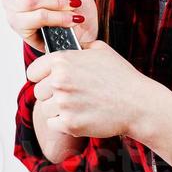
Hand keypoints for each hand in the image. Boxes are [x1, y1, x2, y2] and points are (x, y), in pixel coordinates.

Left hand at [26, 39, 163, 140]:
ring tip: (80, 106)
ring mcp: (64, 104)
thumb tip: (68, 46)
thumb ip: (78, 48)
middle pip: (38, 92)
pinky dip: (65, 124)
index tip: (47, 80)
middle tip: (72, 96)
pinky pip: (54, 124)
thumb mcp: (100, 50)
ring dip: (59, 110)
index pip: (32, 72)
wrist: (139, 104)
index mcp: (62, 61)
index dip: (40, 77)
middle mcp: (59, 81)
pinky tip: (82, 116)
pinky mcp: (70, 124)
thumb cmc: (122, 77)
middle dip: (52, 95)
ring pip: (46, 109)